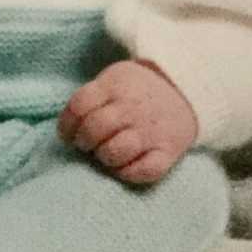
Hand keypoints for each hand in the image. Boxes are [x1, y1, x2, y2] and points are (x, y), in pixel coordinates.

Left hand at [57, 59, 198, 183]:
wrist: (184, 92)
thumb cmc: (136, 90)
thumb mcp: (113, 79)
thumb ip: (91, 97)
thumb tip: (68, 128)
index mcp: (115, 85)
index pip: (79, 105)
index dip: (66, 123)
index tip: (68, 133)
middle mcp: (132, 108)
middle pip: (94, 128)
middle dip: (83, 141)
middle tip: (87, 144)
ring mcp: (151, 131)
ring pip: (115, 152)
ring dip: (104, 156)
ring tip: (105, 153)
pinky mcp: (168, 152)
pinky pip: (144, 171)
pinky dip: (128, 173)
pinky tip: (124, 166)